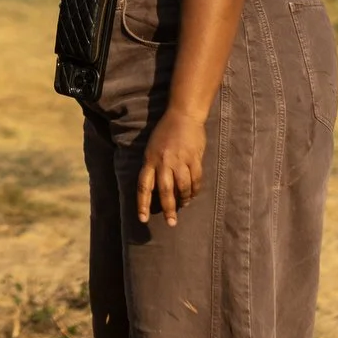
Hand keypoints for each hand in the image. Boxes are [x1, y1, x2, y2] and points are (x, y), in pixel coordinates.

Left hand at [137, 108, 206, 226]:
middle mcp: (163, 161)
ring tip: (183, 205)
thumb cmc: (165, 132)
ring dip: (184, 199)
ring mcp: (180, 159)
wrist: (183, 115)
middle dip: (168, 209)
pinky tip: (193, 194)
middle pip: (165, 190)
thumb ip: (153, 167)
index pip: (144, 186)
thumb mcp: (152, 148)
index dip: (142, 204)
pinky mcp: (194, 158)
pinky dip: (194, 189)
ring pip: (182, 187)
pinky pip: (195, 179)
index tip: (143, 219)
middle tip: (171, 222)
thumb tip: (156, 190)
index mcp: (150, 159)